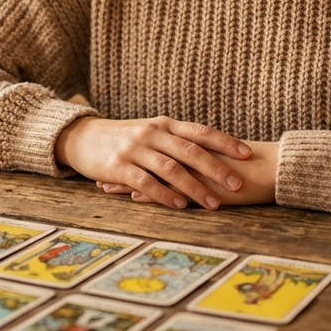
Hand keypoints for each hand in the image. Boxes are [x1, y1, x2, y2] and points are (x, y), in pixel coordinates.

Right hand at [54, 116, 251, 209]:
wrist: (83, 137)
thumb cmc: (124, 138)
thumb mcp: (151, 132)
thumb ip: (176, 139)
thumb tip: (213, 151)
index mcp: (164, 124)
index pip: (200, 131)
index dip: (225, 142)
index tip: (247, 153)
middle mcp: (152, 133)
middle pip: (190, 150)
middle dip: (217, 168)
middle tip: (238, 184)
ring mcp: (135, 149)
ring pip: (171, 169)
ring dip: (195, 187)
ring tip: (213, 204)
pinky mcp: (119, 166)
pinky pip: (146, 182)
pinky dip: (164, 195)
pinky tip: (179, 206)